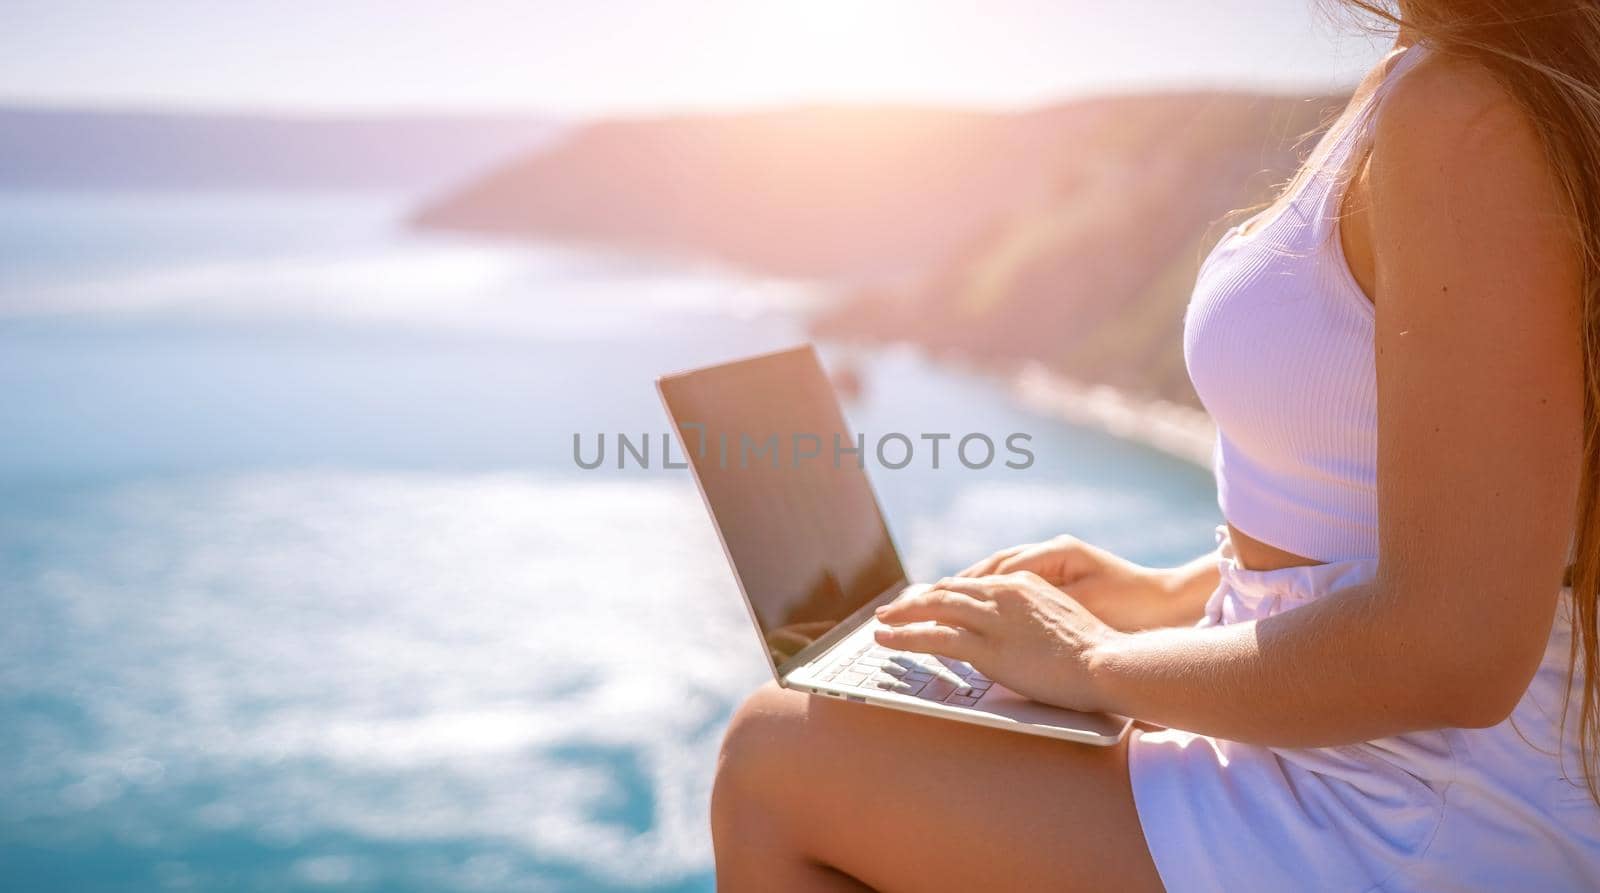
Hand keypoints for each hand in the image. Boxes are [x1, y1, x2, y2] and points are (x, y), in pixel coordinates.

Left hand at [872, 571, 1121, 713]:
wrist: (1109, 663)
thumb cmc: (1096, 653)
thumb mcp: (1062, 622)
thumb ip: (1033, 620)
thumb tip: (1017, 635)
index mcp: (1023, 585)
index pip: (972, 585)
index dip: (943, 593)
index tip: (926, 600)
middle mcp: (1004, 593)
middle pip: (947, 591)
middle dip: (915, 600)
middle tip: (892, 609)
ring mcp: (993, 618)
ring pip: (934, 608)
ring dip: (901, 615)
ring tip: (881, 623)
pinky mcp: (986, 646)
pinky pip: (933, 637)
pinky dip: (904, 636)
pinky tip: (887, 639)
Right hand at [959, 535, 1180, 631]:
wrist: (1166, 603)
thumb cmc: (1129, 603)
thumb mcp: (1084, 601)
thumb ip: (1043, 597)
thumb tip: (1001, 596)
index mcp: (1057, 552)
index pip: (1002, 566)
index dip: (969, 584)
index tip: (939, 599)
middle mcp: (1053, 551)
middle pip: (996, 565)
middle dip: (961, 583)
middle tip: (928, 600)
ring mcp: (1056, 563)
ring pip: (1004, 572)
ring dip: (974, 587)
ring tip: (944, 604)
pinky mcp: (1060, 578)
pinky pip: (1018, 582)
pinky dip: (995, 594)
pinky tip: (980, 610)